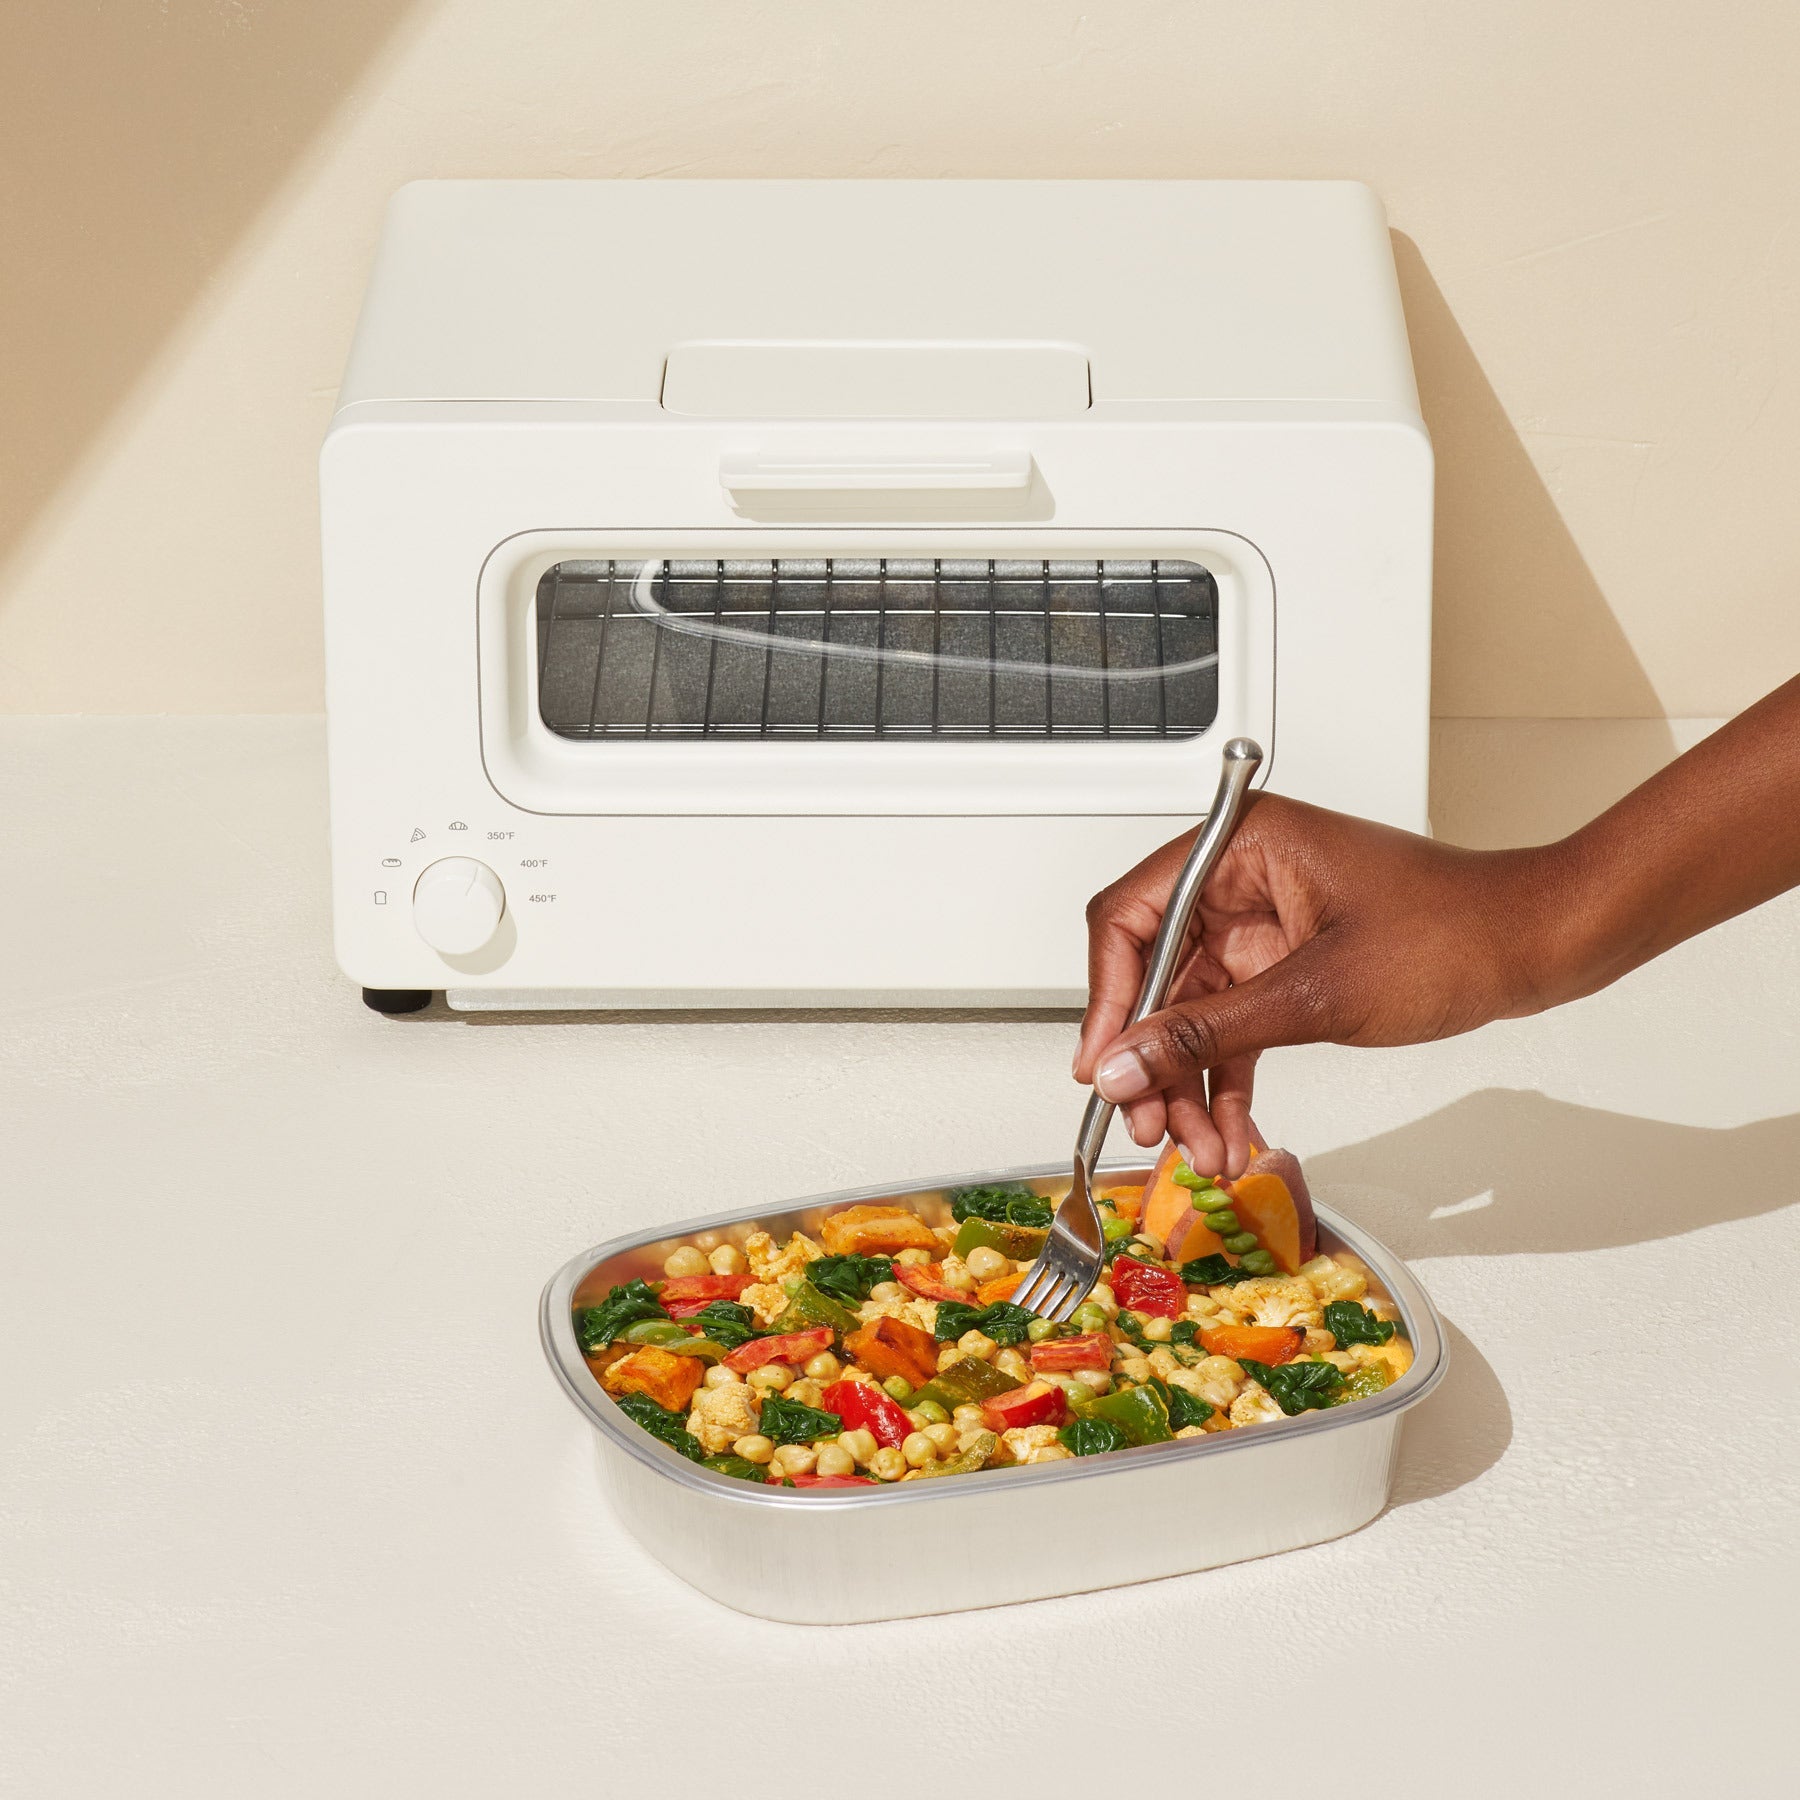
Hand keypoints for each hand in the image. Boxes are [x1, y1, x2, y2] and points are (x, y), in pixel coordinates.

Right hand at [1072, 794, 1563, 1177]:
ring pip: (1190, 1014)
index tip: (1102, 1066)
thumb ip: (1207, 1032)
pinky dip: (1228, 1081)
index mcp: (1239, 848)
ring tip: (1198, 1146)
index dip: (1106, 997)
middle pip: (1154, 976)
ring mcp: (1260, 925)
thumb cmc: (1452, 930)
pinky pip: (1232, 1029)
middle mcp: (1239, 881)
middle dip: (1151, 1061)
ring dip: (1189, 1085)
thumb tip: (1124, 1065)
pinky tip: (1229, 1131)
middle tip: (1150, 1124)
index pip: (1130, 917)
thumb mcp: (1315, 993)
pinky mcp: (1283, 966)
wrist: (1535, 945)